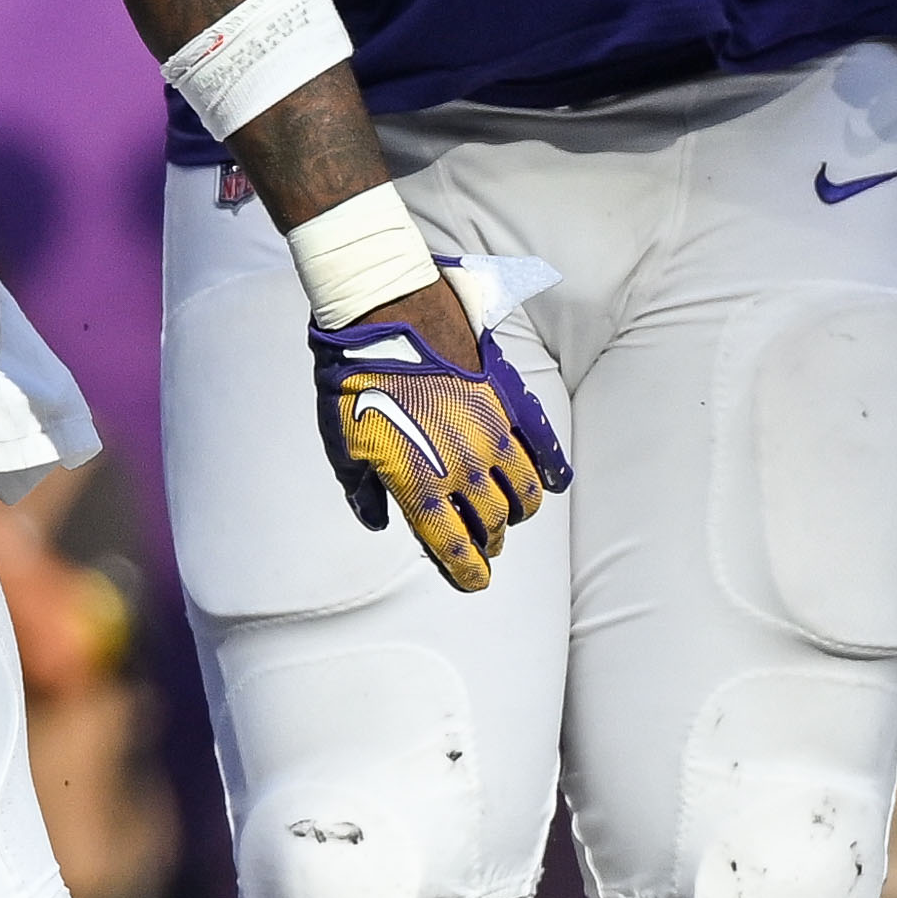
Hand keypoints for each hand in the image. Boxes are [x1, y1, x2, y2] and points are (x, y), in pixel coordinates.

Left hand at [309, 277, 568, 588]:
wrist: (383, 317)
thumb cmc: (352, 382)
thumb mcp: (343, 446)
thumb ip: (362, 491)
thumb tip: (378, 519)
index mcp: (420, 486)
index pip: (454, 547)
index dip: (467, 572)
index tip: (474, 580)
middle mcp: (464, 469)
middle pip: (492, 525)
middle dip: (489, 541)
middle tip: (484, 544)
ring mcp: (491, 436)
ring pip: (524, 494)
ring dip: (517, 512)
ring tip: (508, 514)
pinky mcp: (507, 404)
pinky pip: (541, 447)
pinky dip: (551, 470)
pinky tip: (554, 483)